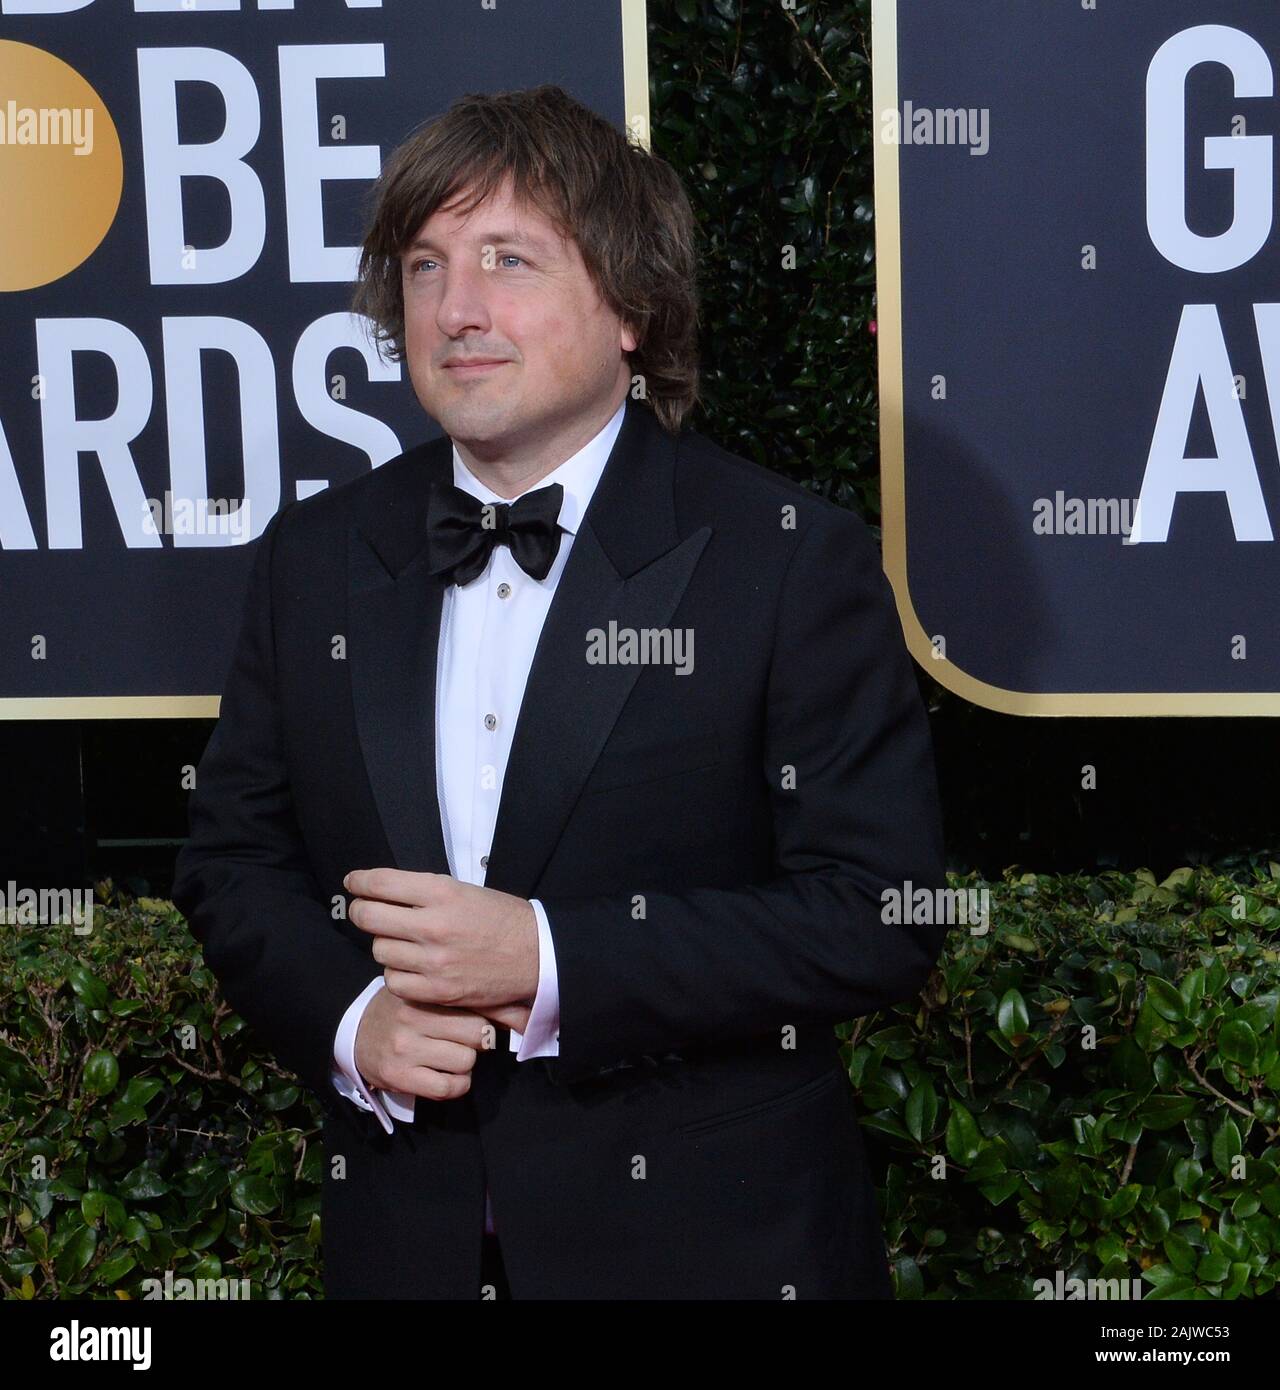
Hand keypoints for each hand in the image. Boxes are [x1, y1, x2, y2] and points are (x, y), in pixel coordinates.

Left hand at [345, 868, 539, 1012]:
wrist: (536, 954)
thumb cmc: (501, 918)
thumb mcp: (464, 890)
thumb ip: (424, 892)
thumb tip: (382, 890)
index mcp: (442, 892)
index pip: (380, 884)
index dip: (359, 881)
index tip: (354, 882)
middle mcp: (433, 925)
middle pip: (369, 917)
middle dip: (361, 911)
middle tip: (364, 910)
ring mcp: (434, 961)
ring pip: (379, 950)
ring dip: (384, 944)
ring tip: (400, 941)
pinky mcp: (438, 990)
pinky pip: (394, 981)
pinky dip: (396, 973)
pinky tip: (408, 965)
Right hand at [354, 985, 494, 1100]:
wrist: (356, 1033)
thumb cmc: (403, 1010)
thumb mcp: (429, 994)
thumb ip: (466, 998)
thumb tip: (523, 1015)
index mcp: (422, 992)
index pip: (476, 1005)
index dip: (486, 1017)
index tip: (482, 1021)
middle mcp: (412, 1017)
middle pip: (477, 1033)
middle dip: (478, 1040)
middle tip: (464, 1040)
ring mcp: (404, 1047)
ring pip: (465, 1061)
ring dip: (465, 1064)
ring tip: (450, 1056)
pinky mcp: (399, 1076)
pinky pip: (447, 1088)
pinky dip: (456, 1085)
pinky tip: (447, 1077)